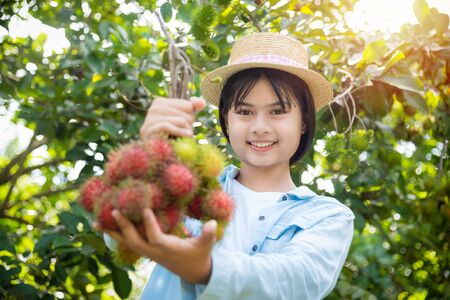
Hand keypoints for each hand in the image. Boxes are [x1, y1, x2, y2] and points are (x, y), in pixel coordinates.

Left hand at [94, 208, 216, 284]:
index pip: (156, 238)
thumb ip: (208, 234)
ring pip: (127, 242)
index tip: (144, 208)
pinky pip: (129, 242)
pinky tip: (106, 226)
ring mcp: (149, 252)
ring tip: (96, 221)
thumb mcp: (207, 245)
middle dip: (124, 226)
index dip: (150, 225)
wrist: (193, 272)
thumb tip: (211, 223)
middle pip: (135, 241)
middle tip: (113, 210)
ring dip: (112, 232)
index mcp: (169, 249)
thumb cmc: (200, 255)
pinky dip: (117, 234)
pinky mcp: (147, 250)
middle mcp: (155, 252)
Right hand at [140, 97, 206, 141]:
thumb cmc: (170, 136)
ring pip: (181, 121)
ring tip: (183, 138)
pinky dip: (179, 133)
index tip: (183, 126)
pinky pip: (168, 127)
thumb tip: (202, 102)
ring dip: (187, 132)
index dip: (190, 118)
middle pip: (186, 114)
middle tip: (183, 134)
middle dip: (189, 126)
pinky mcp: (148, 129)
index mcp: (161, 102)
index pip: (188, 106)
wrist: (156, 155)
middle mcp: (154, 108)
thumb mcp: (182, 120)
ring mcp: (149, 118)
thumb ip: (192, 109)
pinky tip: (185, 137)